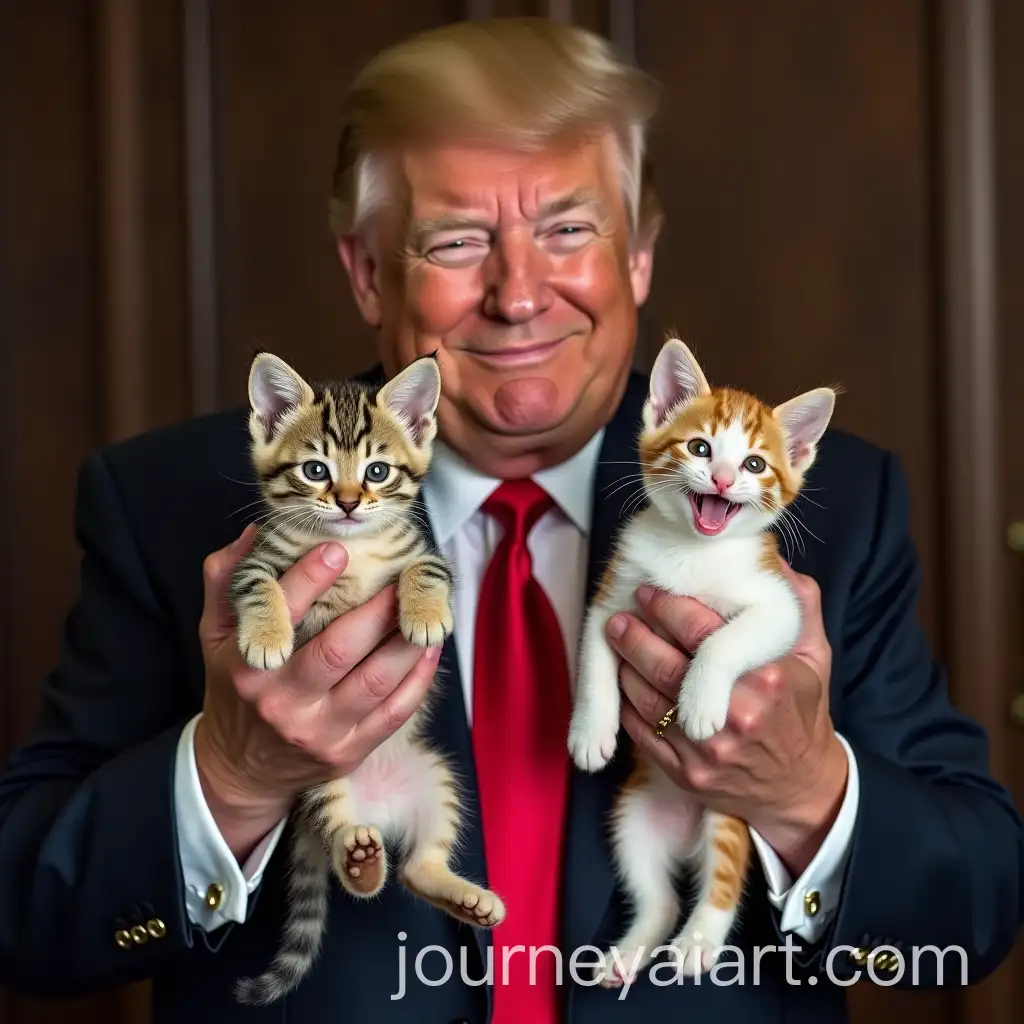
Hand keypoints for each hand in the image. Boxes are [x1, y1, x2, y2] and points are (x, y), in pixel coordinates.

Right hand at [194, 525, 440, 859]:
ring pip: (376, 681)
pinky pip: (395, 712)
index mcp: (248, 664)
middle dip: (377, 610)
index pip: (281, 615)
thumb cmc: (235, 685)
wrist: (241, 769)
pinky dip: (418, 677)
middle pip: (339, 649)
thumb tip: (255, 533)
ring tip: (425, 608)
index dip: (309, 578)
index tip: (338, 548)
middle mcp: (282, 701)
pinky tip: (428, 648)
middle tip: (403, 576)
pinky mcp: (349, 752)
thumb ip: (228, 581)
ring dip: (407, 641)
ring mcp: (319, 731)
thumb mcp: (215, 634)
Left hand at [607, 564, 847, 875]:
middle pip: (666, 668)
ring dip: (624, 667)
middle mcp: (737, 719)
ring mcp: (708, 752)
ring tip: (616, 642)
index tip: (649, 592)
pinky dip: (626, 704)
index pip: (703, 635)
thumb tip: (773, 558)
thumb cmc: (802, 711)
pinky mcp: (687, 775)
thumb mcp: (814, 656)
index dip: (668, 608)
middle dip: (635, 637)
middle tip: (619, 617)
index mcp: (768, 681)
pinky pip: (641, 733)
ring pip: (646, 700)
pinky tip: (624, 681)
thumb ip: (799, 604)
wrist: (800, 788)